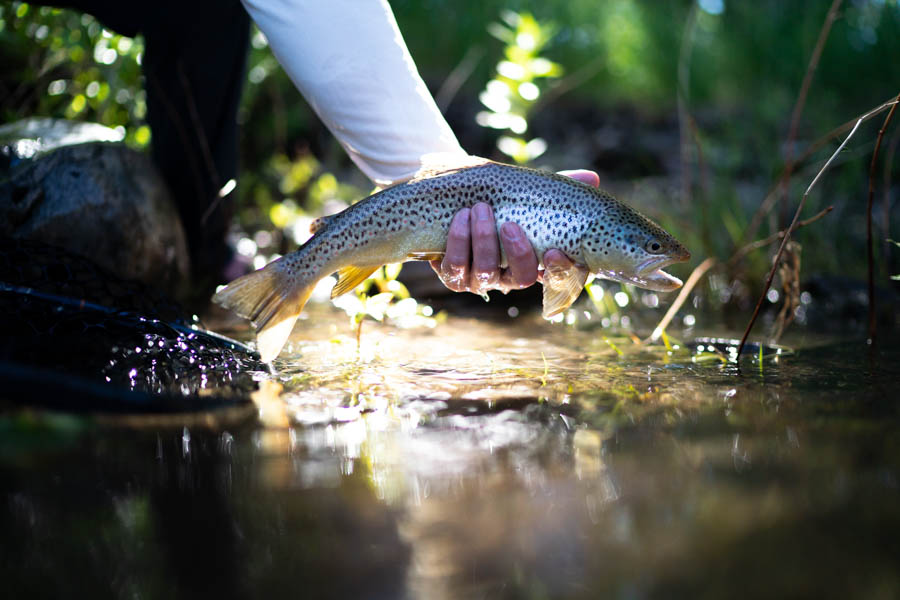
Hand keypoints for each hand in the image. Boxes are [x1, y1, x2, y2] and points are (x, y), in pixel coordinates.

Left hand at [431, 169, 599, 293]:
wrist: (460, 200)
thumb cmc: (503, 201)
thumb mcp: (529, 193)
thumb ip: (561, 187)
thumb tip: (591, 178)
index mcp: (538, 262)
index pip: (558, 276)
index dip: (560, 270)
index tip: (554, 251)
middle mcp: (511, 278)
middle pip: (522, 278)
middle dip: (516, 253)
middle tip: (509, 224)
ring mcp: (482, 280)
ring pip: (486, 272)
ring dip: (483, 241)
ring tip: (480, 209)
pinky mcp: (454, 277)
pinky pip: (456, 268)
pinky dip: (459, 241)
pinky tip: (461, 218)